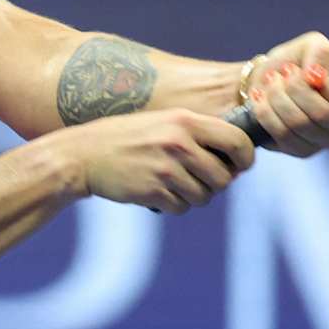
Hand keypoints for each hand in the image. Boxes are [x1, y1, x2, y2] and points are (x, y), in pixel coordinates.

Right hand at [71, 109, 254, 213]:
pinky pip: (181, 208)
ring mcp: (166, 169)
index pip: (237, 141)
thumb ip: (198, 137)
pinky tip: (156, 192)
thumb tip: (235, 166)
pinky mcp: (153, 191)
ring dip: (193, 196)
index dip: (245, 158)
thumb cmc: (128, 138)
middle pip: (224, 177)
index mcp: (185, 121)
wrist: (84, 154)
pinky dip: (173, 205)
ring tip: (173, 184)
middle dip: (216, 184)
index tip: (240, 166)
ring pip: (204, 196)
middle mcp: (179, 143)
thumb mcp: (164, 123)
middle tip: (199, 180)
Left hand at [241, 32, 328, 157]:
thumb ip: (320, 51)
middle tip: (283, 72)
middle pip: (325, 114)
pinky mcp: (302, 151)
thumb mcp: (310, 45)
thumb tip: (315, 74)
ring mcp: (326, 141)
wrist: (267, 81)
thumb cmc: (296, 63)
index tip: (309, 73)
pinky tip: (261, 100)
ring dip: (278, 98)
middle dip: (296, 89)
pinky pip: (284, 136)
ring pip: (301, 124)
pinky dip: (268, 114)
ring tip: (270, 82)